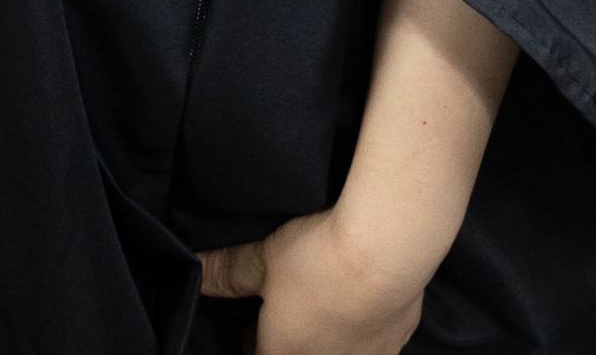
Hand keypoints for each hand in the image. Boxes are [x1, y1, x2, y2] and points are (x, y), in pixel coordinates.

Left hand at [199, 206, 425, 354]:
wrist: (386, 251)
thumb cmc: (319, 260)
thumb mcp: (264, 260)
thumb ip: (229, 272)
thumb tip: (198, 268)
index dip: (252, 343)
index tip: (252, 324)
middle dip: (289, 340)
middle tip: (286, 308)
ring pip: (338, 354)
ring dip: (329, 337)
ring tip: (326, 300)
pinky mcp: (398, 342)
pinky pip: (374, 344)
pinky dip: (365, 327)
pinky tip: (364, 295)